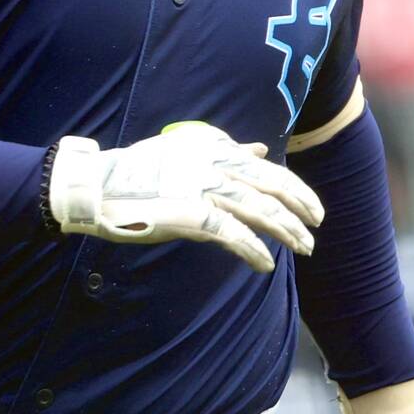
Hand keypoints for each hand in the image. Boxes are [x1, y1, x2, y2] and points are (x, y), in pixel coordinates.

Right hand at [47, 123, 322, 272]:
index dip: (296, 189)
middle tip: (316, 228)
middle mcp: (213, 165)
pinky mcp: (190, 214)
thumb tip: (259, 150)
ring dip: (285, 231)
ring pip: (258, 210)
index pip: (267, 169)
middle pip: (270, 187)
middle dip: (299, 209)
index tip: (313, 208)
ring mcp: (202, 189)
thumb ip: (225, 149)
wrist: (97, 187)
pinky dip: (252, 250)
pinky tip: (265, 264)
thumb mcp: (184, 150)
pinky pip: (231, 235)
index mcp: (214, 149)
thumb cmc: (137, 171)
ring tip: (304, 247)